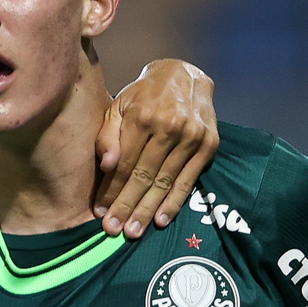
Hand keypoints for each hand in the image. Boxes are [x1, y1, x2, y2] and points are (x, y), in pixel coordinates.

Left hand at [94, 59, 218, 238]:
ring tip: (133, 231)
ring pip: (164, 181)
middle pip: (144, 175)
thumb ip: (108, 135)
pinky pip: (188, 180)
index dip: (111, 189)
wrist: (184, 75)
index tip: (100, 211)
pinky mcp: (208, 144)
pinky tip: (160, 220)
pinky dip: (174, 202)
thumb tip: (106, 166)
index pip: (124, 162)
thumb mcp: (118, 106)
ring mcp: (191, 136)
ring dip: (148, 210)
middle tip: (114, 229)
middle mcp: (169, 126)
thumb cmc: (144, 95)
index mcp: (142, 116)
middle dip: (127, 206)